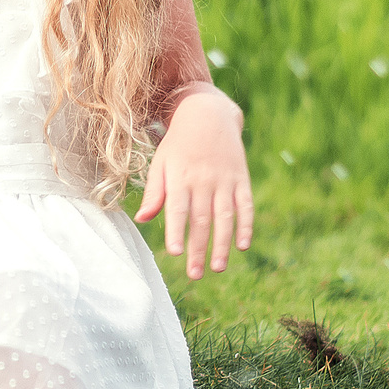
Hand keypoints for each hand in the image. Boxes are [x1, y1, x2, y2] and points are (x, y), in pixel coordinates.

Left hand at [136, 90, 252, 279]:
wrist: (207, 114)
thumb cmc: (178, 144)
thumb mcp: (161, 163)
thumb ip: (155, 192)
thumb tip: (142, 219)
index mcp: (180, 177)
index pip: (177, 209)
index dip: (176, 230)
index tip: (175, 252)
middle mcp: (203, 180)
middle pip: (202, 220)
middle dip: (199, 249)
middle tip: (195, 274)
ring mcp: (224, 180)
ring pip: (225, 217)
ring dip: (222, 244)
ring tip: (218, 267)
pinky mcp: (241, 179)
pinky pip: (245, 206)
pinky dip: (246, 225)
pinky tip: (243, 245)